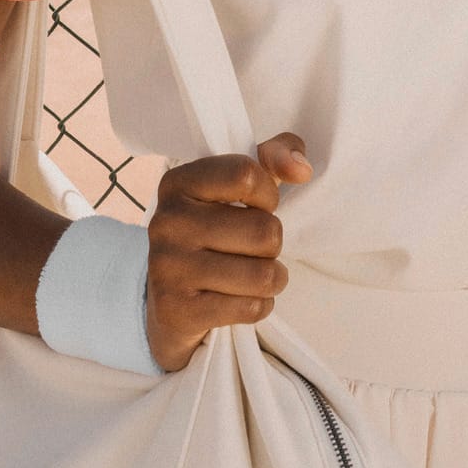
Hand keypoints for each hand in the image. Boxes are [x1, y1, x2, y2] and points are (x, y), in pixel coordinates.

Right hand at [144, 132, 311, 372]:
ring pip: (263, 274)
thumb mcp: (237, 187)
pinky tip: (243, 299)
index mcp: (178, 183)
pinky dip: (260, 305)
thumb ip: (274, 157)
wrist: (170, 301)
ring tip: (256, 275)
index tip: (259, 205)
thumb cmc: (215, 232)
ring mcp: (168, 268)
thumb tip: (301, 169)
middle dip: (273, 244)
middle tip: (254, 248)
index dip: (268, 194)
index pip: (246, 175)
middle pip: (264, 231)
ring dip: (272, 278)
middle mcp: (166, 222)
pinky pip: (251, 308)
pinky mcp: (177, 310)